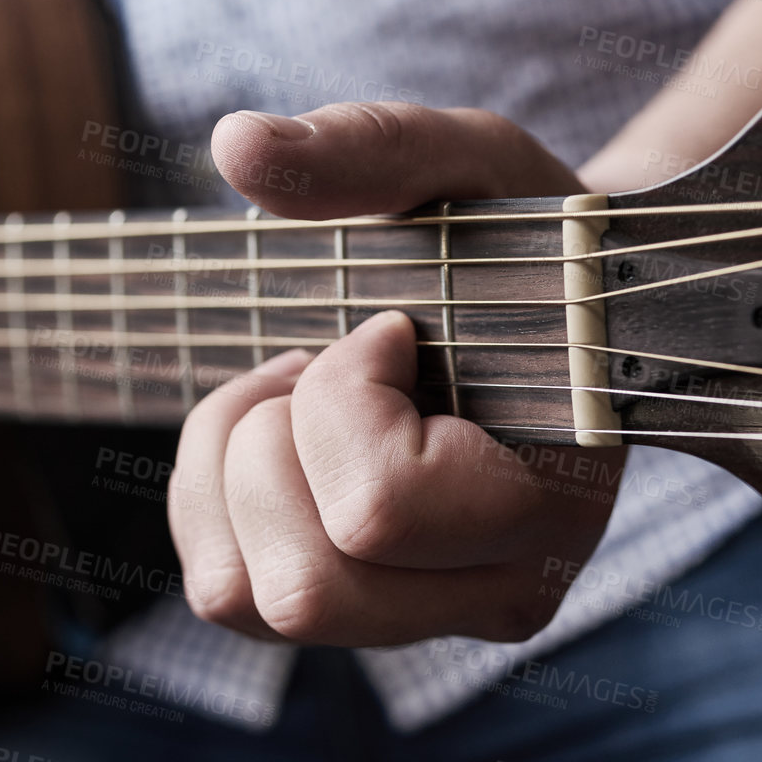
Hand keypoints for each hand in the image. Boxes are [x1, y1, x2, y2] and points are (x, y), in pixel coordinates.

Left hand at [168, 103, 622, 646]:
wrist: (551, 310)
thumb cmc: (519, 241)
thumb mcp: (469, 166)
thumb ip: (374, 148)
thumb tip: (236, 142)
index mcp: (551, 511)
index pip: (380, 511)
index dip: (344, 399)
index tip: (389, 328)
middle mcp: (491, 595)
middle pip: (301, 587)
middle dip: (274, 444)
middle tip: (330, 364)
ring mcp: (415, 618)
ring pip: (244, 599)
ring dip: (233, 467)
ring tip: (301, 396)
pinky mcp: (346, 614)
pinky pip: (220, 591)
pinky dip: (210, 496)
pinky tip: (279, 432)